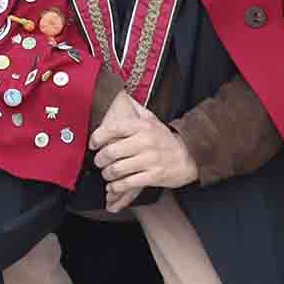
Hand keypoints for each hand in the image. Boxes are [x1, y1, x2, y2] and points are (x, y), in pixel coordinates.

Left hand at [89, 90, 197, 211]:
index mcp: (142, 126)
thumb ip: (135, 110)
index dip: (97, 138)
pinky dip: (116, 186)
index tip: (93, 144)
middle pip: (110, 152)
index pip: (112, 129)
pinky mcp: (153, 176)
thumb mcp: (152, 120)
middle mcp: (145, 141)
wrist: (190, 156)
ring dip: (107, 174)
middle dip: (99, 160)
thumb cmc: (166, 140)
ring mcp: (149, 159)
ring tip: (107, 174)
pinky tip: (114, 186)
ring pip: (116, 169)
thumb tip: (119, 97)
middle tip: (99, 162)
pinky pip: (127, 183)